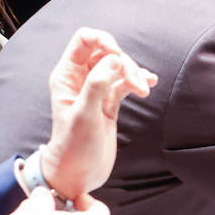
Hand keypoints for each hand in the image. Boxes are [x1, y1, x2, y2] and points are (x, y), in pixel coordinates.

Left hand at [43, 28, 156, 199]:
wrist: (77, 174)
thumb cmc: (73, 147)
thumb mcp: (84, 115)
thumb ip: (97, 85)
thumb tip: (114, 59)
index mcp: (67, 76)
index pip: (84, 40)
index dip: (103, 41)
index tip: (118, 56)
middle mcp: (80, 79)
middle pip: (107, 52)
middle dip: (125, 63)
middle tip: (135, 83)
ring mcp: (96, 90)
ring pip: (119, 67)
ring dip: (134, 73)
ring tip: (143, 90)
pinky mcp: (110, 102)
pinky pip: (126, 82)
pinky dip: (138, 80)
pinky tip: (148, 85)